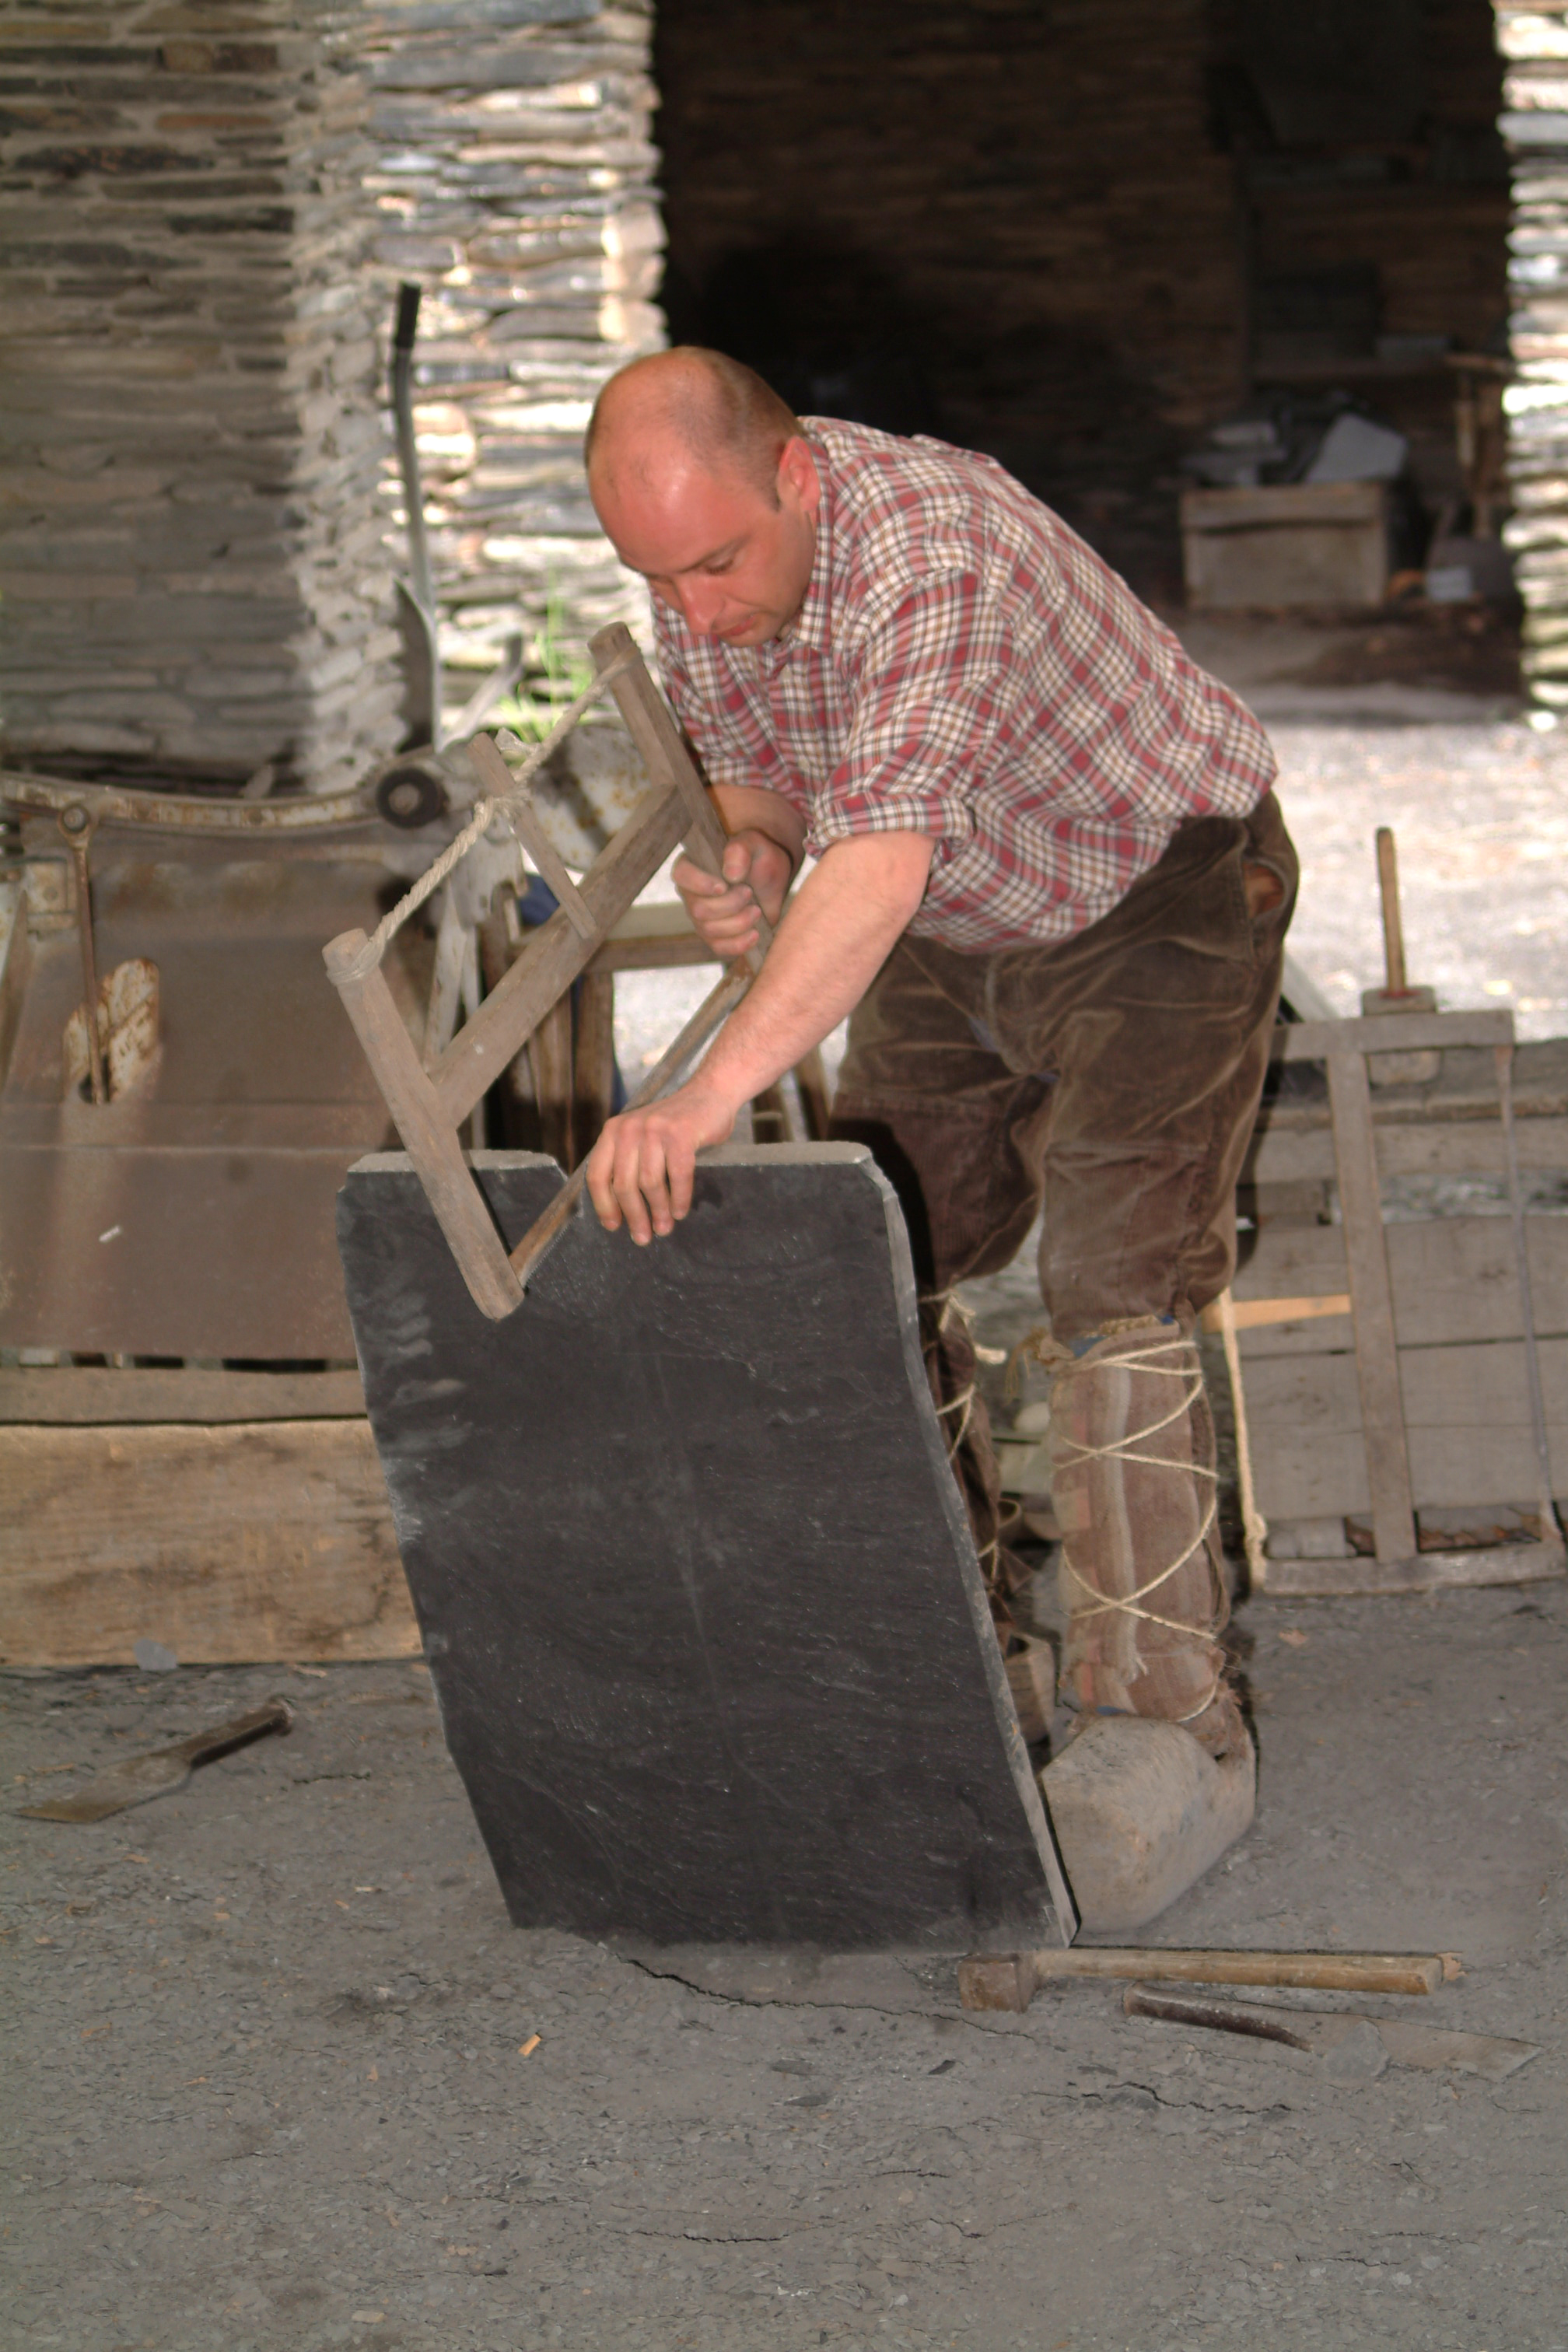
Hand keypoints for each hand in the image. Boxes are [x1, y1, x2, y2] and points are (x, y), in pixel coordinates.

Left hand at [585, 1078, 739, 1243]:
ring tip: (664, 1228)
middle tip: (643, 1237)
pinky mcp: (680, 1134)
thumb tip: (622, 1209)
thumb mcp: (641, 1137)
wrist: (709, 1094)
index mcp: (613, 1131)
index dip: (604, 1205)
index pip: (598, 1175)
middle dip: (634, 1216)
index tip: (613, 1226)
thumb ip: (629, 1162)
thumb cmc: (677, 1125)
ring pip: (650, 1184)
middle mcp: (629, 1128)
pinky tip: (680, 1212)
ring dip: (658, 1212)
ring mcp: (654, 1130)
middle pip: (623, 1184)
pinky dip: (680, 1198)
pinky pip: (678, 1176)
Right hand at [673, 828, 793, 959]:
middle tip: (749, 893)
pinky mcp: (716, 937)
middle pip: (698, 909)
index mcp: (693, 866)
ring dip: (739, 922)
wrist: (772, 882)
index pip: (681, 875)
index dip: (699, 884)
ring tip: (756, 910)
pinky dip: (739, 944)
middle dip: (729, 905)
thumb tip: (731, 874)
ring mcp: (701, 919)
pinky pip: (719, 948)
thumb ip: (740, 851)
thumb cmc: (758, 858)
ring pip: (709, 930)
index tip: (723, 885)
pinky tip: (755, 933)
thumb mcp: (755, 845)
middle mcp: (691, 894)